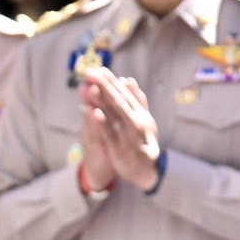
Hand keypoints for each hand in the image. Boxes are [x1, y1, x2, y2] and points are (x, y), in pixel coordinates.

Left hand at [81, 67, 160, 191]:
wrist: (148, 170)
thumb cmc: (143, 142)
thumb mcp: (143, 119)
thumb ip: (137, 100)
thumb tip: (128, 80)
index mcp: (139, 113)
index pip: (123, 94)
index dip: (110, 81)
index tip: (98, 68)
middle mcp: (136, 120)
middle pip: (118, 99)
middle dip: (104, 85)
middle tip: (91, 71)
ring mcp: (128, 133)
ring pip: (114, 113)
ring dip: (102, 99)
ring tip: (91, 85)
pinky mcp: (120, 147)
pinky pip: (110, 133)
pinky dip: (102, 122)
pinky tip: (93, 111)